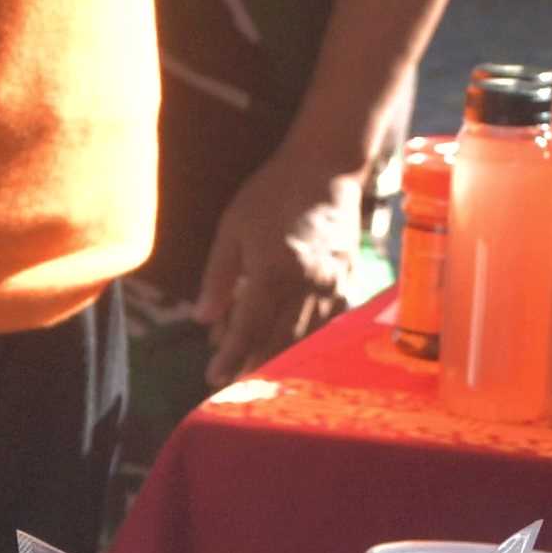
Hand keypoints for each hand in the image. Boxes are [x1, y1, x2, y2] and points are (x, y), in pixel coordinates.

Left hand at [200, 140, 371, 379]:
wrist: (327, 168)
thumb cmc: (272, 193)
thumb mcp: (232, 228)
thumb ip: (218, 276)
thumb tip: (202, 319)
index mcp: (274, 271)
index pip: (248, 328)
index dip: (230, 356)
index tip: (213, 378)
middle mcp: (307, 284)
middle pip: (279, 341)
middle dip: (255, 366)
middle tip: (233, 384)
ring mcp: (333, 284)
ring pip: (306, 336)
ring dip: (281, 357)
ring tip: (259, 370)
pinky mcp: (349, 280)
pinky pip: (328, 322)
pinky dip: (309, 338)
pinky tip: (294, 344)